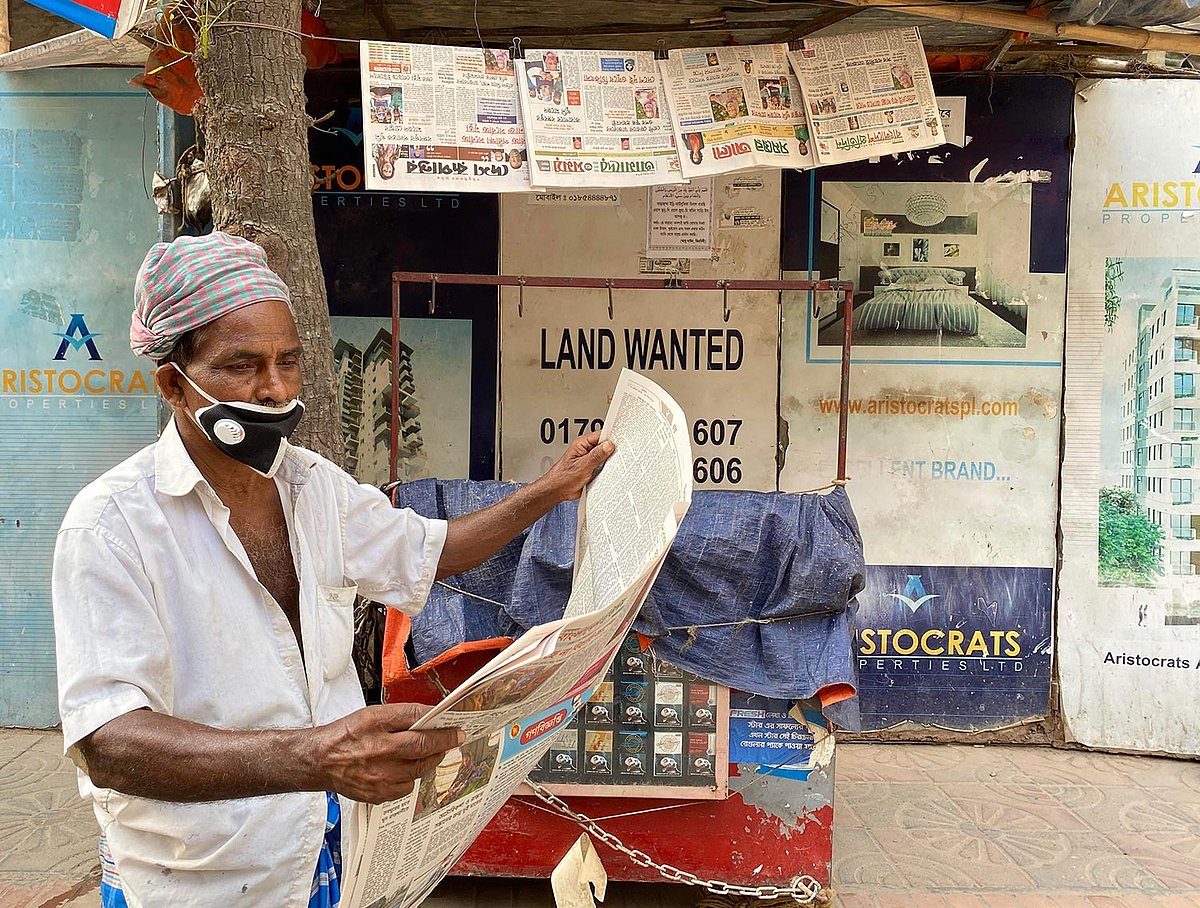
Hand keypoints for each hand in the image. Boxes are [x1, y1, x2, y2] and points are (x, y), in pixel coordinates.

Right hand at [314, 703, 463, 803]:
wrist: (320, 761)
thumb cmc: (346, 735)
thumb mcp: (372, 714)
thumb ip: (402, 715)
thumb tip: (430, 717)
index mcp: (376, 725)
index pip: (417, 722)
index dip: (440, 725)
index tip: (455, 727)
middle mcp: (378, 751)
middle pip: (423, 748)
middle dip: (443, 743)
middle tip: (454, 738)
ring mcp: (378, 776)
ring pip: (419, 769)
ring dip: (430, 759)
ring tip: (431, 752)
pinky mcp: (377, 794)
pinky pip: (407, 786)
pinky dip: (411, 776)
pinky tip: (405, 768)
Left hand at [537, 431, 615, 502]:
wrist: (556, 490)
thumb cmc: (562, 478)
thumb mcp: (582, 466)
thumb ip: (596, 455)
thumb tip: (608, 445)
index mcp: (582, 444)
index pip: (601, 435)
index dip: (611, 439)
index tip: (619, 445)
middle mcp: (586, 450)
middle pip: (604, 446)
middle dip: (611, 452)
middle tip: (617, 458)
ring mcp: (589, 459)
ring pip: (604, 457)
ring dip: (608, 463)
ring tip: (611, 467)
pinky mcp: (591, 468)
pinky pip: (602, 466)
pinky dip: (606, 470)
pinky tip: (608, 474)